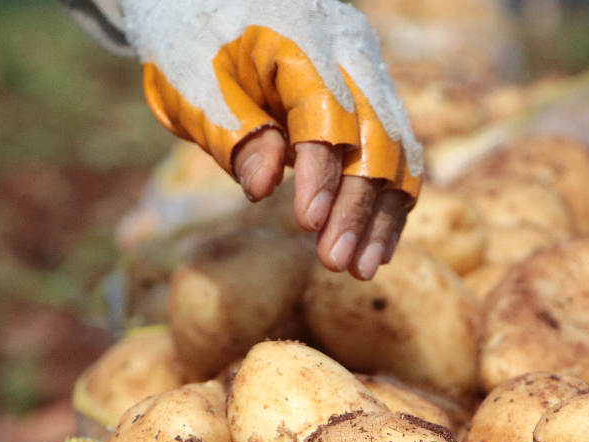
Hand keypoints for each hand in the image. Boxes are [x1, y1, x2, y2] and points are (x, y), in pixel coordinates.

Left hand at [125, 0, 421, 279]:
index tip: (309, 225)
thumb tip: (265, 189)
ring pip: (396, 147)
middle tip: (335, 263)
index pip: (325, 110)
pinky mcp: (374, 92)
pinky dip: (388, 201)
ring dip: (381, 214)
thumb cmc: (192, 42)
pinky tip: (375, 247)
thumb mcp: (191, 84)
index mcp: (298, 33)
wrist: (208, 2)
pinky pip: (397, 150)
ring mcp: (369, 68)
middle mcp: (349, 47)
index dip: (321, 172)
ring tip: (360, 268)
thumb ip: (232, 132)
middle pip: (373, 134)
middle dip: (357, 206)